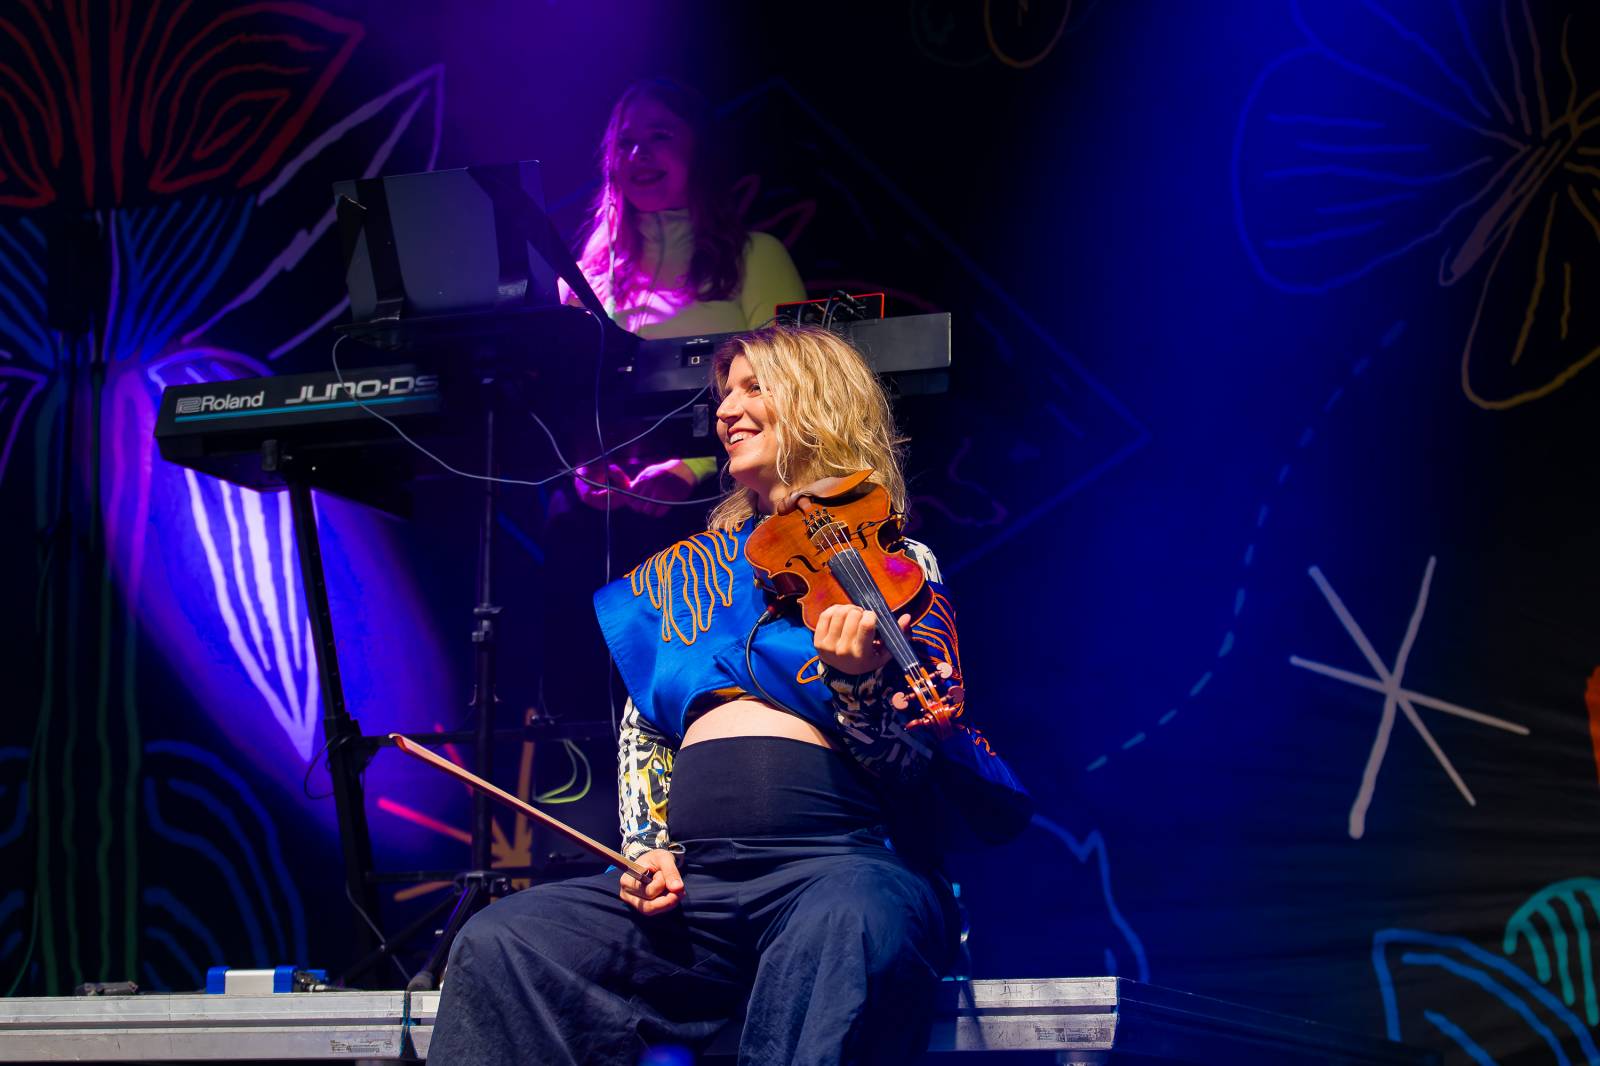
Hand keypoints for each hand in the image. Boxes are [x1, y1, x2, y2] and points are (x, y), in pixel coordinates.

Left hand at [575, 461, 695, 517]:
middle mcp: (651, 485)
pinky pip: (658, 514)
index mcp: (644, 478)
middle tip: (645, 504)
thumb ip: (636, 484)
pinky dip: (658, 513)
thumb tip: (624, 493)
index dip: (631, 501)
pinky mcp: (670, 500)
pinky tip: (661, 507)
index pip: (630, 496)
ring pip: (647, 511)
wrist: (684, 470)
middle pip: (637, 506)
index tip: (635, 501)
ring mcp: (661, 493)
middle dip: (639, 507)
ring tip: (653, 505)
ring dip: (649, 510)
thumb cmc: (663, 472)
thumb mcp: (648, 473)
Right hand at [619, 849, 684, 915]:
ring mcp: (633, 903)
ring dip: (668, 901)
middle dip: (667, 896)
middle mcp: (626, 894)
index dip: (661, 884)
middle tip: (679, 887)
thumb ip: (671, 872)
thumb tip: (678, 889)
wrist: (654, 862)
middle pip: (649, 904)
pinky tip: (672, 894)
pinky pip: (656, 911)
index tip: (665, 873)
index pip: (647, 891)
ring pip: (653, 910)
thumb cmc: (656, 858)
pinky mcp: (642, 907)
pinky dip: (666, 904)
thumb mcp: (664, 858)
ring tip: (676, 890)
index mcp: (627, 880)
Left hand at [813, 605, 911, 674]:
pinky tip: (841, 615)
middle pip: (852, 615)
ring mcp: (828, 646)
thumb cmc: (868, 660)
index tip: (872, 618)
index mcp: (861, 654)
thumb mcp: (885, 653)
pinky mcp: (817, 641)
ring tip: (852, 616)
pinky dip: (835, 610)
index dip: (871, 615)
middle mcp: (843, 650)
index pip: (867, 624)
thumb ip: (899, 635)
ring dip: (848, 609)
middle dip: (859, 612)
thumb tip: (907, 617)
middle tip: (861, 617)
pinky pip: (825, 615)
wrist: (844, 676)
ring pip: (839, 612)